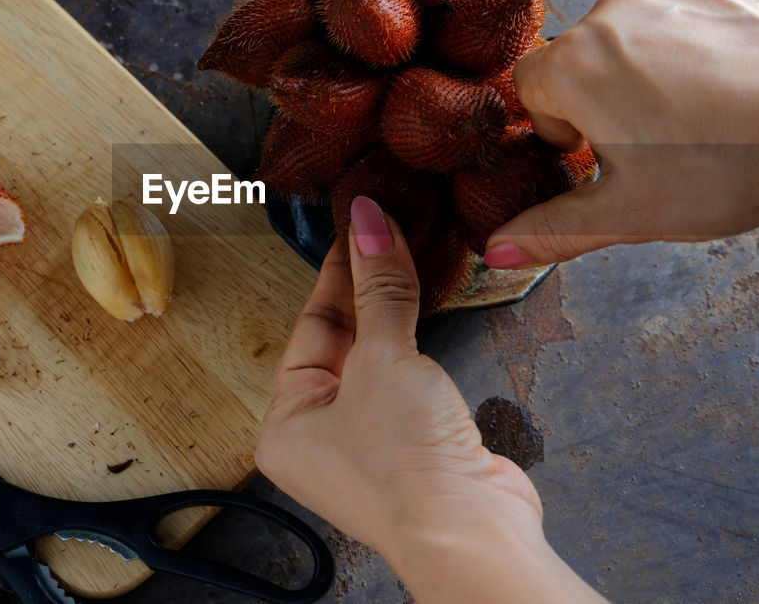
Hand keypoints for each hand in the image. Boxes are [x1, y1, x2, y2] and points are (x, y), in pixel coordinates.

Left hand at [256, 196, 604, 603]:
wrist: (472, 534)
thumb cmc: (406, 467)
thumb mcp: (384, 359)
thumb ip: (380, 289)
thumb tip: (370, 224)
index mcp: (287, 422)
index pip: (310, 326)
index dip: (339, 271)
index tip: (359, 224)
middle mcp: (322, 436)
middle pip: (343, 340)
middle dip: (368, 286)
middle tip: (386, 229)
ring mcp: (371, 443)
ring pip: (379, 357)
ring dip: (397, 310)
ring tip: (409, 251)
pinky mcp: (417, 445)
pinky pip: (411, 377)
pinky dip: (421, 341)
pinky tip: (432, 302)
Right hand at [484, 0, 758, 266]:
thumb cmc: (726, 167)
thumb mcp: (628, 214)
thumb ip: (552, 230)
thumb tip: (494, 251)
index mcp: (573, 65)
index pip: (529, 90)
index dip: (560, 130)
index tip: (602, 155)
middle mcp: (607, 12)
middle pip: (577, 61)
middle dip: (602, 101)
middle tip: (654, 147)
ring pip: (626, 36)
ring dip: (642, 73)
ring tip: (694, 119)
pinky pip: (675, 15)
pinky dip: (686, 47)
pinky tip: (722, 87)